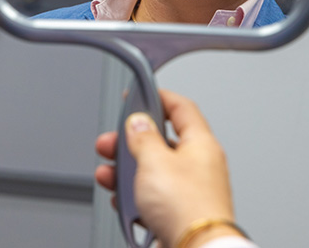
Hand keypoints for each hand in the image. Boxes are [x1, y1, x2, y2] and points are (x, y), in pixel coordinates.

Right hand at [95, 89, 240, 247]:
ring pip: (152, 171)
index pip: (181, 108)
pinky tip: (122, 201)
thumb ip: (143, 137)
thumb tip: (138, 122)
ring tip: (108, 175)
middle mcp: (198, 165)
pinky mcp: (179, 213)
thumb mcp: (155, 161)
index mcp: (201, 144)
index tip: (139, 94)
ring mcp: (189, 190)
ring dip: (126, 172)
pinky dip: (133, 197)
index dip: (158, 97)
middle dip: (130, 142)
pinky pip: (152, 197)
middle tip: (111, 143)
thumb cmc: (186, 208)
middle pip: (160, 142)